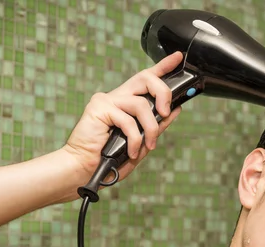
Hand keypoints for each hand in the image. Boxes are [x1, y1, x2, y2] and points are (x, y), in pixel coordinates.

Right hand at [63, 52, 182, 181]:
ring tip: (148, 145)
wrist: (86, 171)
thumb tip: (175, 110)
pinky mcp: (99, 108)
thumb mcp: (142, 142)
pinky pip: (128, 120)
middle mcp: (117, 97)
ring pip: (142, 103)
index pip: (147, 78)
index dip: (163, 67)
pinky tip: (131, 151)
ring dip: (151, 128)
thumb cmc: (111, 159)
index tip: (178, 58)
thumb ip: (156, 126)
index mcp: (127, 102)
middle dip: (163, 93)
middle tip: (166, 113)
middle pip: (145, 78)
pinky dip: (135, 139)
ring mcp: (107, 101)